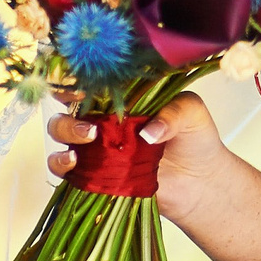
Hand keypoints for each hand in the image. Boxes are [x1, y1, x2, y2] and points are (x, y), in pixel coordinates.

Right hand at [45, 89, 232, 224]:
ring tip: (87, 141)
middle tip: (91, 125)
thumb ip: (173, 113)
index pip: (91, 80)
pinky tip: (75, 163)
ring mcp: (96, 146)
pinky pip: (66, 168)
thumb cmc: (195, 140)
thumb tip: (148, 132)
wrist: (200, 183)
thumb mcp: (192, 113)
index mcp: (122, 96)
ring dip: (65, 132)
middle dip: (71, 108)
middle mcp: (103, 117)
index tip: (81, 84)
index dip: (78, 77)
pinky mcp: (94, 174)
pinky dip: (62, 164)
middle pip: (68, 104)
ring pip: (60, 132)